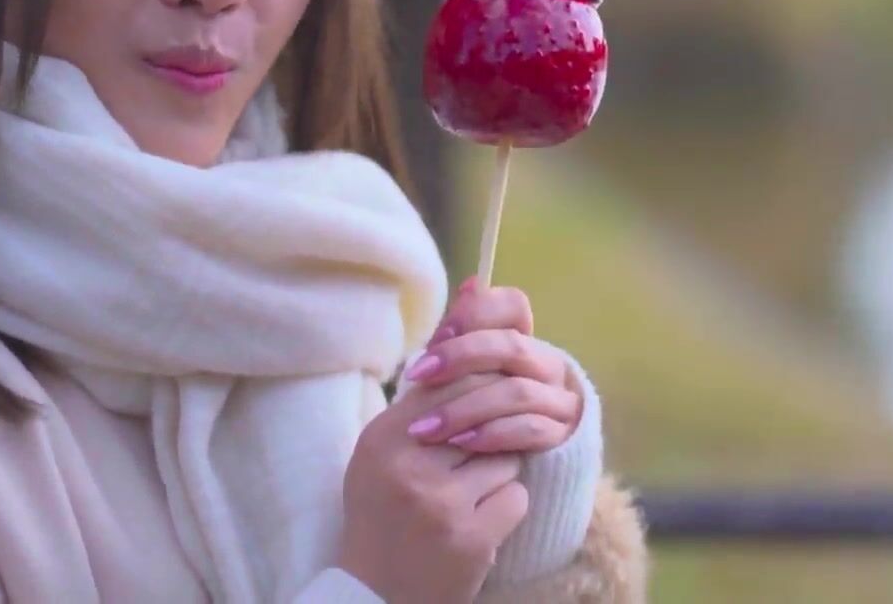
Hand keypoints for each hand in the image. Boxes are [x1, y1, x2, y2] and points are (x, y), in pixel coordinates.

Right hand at [337, 373, 531, 602]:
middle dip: (492, 430)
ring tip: (468, 496)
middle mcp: (408, 465)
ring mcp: (440, 502)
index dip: (480, 383)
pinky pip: (516, 496)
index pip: (449, 381)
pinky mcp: (470, 537)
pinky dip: (505, 509)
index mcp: (382, 438)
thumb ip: (420, 398)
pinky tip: (478, 522)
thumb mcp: (382, 452)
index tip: (492, 391)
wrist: (376, 595)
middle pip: (483, 413)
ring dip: (497, 474)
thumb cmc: (382, 513)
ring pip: (505, 457)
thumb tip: (464, 315)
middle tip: (480, 451)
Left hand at [400, 281, 582, 454]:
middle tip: (417, 377)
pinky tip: (462, 443)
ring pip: (517, 391)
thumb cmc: (476, 414)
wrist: (500, 471)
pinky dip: (493, 434)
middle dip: (459, 358)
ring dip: (466, 408)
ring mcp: (558, 400)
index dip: (475, 314)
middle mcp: (546, 364)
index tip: (437, 336)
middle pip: (509, 346)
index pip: (513, 305)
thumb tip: (470, 283)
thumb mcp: (461, 376)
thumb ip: (460, 337)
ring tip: (428, 428)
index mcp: (523, 340)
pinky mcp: (561, 437)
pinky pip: (530, 429)